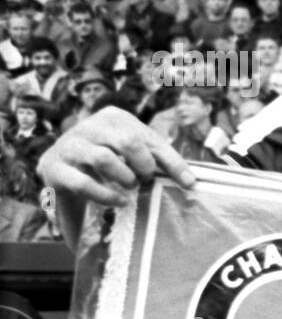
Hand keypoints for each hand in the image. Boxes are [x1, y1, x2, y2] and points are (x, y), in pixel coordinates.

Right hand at [38, 107, 196, 242]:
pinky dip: (105, 195)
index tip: (189, 184)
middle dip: (144, 165)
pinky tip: (119, 202)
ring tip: (131, 187)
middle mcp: (89, 125)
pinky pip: (82, 182)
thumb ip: (158, 161)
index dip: (172, 162)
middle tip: (147, 180)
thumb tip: (191, 182)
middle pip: (127, 141)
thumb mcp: (133, 157)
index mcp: (113, 116)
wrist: (64, 180)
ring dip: (124, 177)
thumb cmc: (108, 166)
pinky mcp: (52, 167)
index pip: (148, 138)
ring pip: (103, 158)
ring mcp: (68, 144)